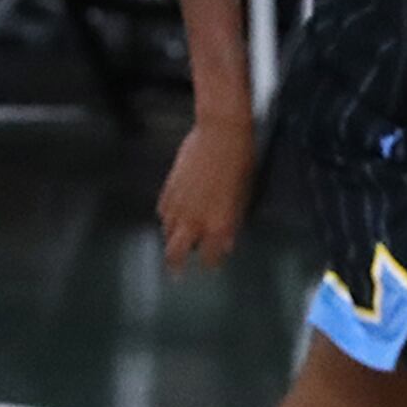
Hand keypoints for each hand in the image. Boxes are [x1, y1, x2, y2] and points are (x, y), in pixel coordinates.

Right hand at [158, 115, 256, 270]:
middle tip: (176, 273)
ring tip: (174, 243)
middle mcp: (195, 218)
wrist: (221, 133)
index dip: (210, 263)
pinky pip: (162, 211)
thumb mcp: (243, 196)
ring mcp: (179, 203)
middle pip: (176, 252)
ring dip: (171, 239)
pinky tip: (170, 218)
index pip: (210, 256)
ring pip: (167, 231)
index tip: (210, 266)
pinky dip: (166, 218)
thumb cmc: (240, 162)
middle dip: (176, 265)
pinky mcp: (169, 187)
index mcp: (218, 223)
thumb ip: (232, 222)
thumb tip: (225, 243)